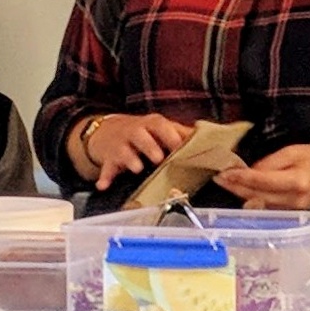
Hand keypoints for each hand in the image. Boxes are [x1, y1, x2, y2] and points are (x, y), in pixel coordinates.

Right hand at [74, 111, 189, 191]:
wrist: (105, 131)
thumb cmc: (141, 132)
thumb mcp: (159, 128)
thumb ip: (180, 133)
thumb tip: (206, 138)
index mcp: (151, 124)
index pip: (162, 126)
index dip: (172, 136)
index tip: (182, 148)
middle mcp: (134, 131)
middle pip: (142, 135)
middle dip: (150, 146)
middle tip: (159, 158)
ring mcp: (120, 145)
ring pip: (124, 150)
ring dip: (130, 159)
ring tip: (137, 168)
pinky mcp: (108, 158)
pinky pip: (106, 168)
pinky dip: (105, 177)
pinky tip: (103, 186)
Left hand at [223, 144, 309, 211]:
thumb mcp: (294, 151)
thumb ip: (269, 163)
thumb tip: (247, 172)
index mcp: (296, 182)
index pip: (260, 182)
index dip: (238, 178)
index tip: (221, 173)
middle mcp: (294, 201)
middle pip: (256, 197)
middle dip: (235, 188)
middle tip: (217, 179)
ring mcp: (294, 211)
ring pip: (260, 205)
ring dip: (242, 194)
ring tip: (226, 183)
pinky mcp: (293, 215)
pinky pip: (268, 208)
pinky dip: (254, 199)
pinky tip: (244, 191)